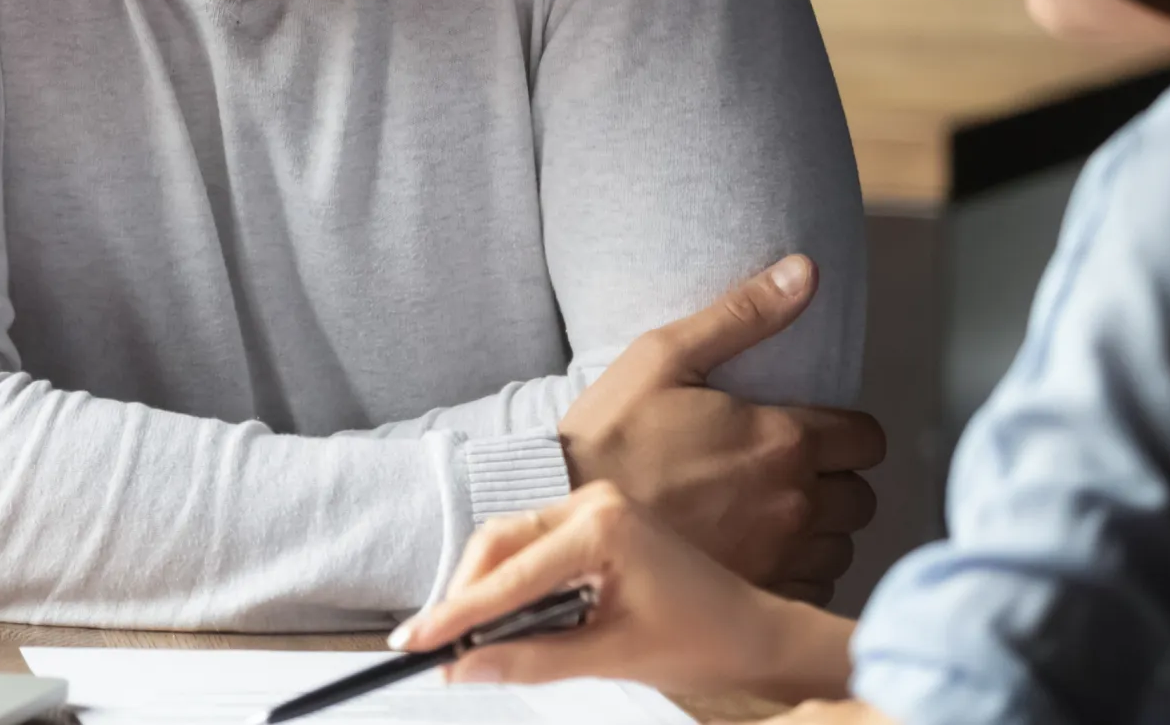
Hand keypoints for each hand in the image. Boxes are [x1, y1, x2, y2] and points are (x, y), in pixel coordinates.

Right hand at [392, 483, 853, 702]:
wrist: (754, 633)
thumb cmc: (701, 641)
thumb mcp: (612, 656)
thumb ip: (533, 659)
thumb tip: (464, 668)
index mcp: (602, 527)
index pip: (511, 574)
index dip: (458, 612)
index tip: (415, 640)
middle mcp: (592, 502)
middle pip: (498, 540)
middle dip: (464, 593)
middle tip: (434, 643)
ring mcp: (593, 506)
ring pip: (510, 540)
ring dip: (484, 587)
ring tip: (464, 637)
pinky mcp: (595, 521)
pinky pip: (533, 544)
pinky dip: (511, 580)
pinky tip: (503, 617)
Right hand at [554, 256, 885, 599]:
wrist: (558, 507)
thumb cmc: (607, 432)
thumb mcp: (664, 355)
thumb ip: (743, 314)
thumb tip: (805, 271)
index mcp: (782, 440)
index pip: (867, 439)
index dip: (846, 433)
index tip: (814, 432)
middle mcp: (792, 503)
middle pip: (860, 498)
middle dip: (835, 483)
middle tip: (785, 472)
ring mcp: (775, 556)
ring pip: (838, 547)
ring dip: (817, 531)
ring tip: (768, 514)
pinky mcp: (751, 594)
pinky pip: (808, 590)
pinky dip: (793, 574)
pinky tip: (754, 552)